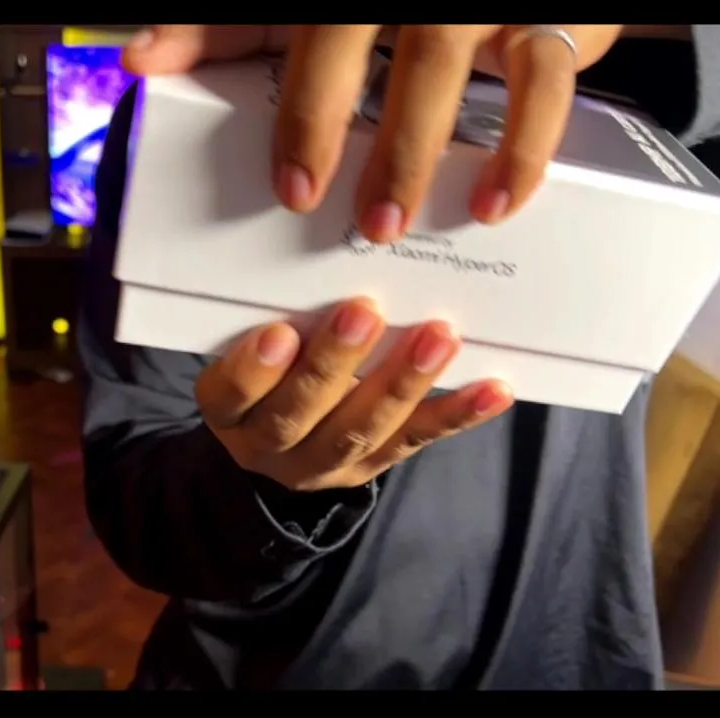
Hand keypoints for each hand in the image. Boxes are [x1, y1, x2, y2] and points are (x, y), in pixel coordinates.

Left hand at [124, 25, 622, 238]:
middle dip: (347, 135)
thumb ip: (224, 31)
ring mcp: (475, 2)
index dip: (302, 111)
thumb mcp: (295, 14)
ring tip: (390, 225)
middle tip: (329, 216)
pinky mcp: (543, 25)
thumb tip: (139, 59)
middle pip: (369, 47)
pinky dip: (524, 147)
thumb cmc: (381, 10)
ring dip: (416, 151)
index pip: (313, 37)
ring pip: (443, 66)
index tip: (292, 190)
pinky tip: (499, 203)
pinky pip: (542, 84)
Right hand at [194, 298, 513, 491]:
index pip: (232, 395)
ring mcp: (324, 464)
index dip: (255, 370)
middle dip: (335, 365)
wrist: (277, 433)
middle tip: (364, 313)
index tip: (280, 332)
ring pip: (361, 430)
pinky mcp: (373, 464)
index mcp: (226, 411)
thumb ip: (269, 312)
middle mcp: (269, 446)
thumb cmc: (263, 362)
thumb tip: (317, 250)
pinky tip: (493, 390)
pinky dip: (458, 413)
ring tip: (437, 338)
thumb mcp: (243, 340)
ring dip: (402, 382)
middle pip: (297, 415)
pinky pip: (417, 439)